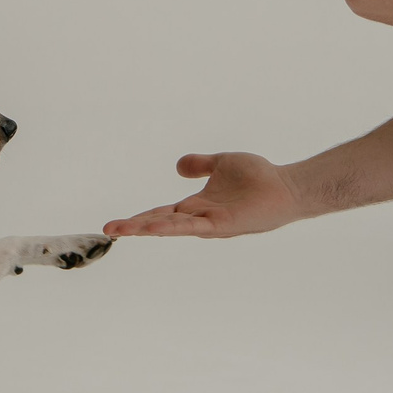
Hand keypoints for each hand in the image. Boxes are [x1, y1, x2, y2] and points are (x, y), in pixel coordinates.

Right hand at [103, 152, 307, 238]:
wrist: (285, 186)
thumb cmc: (259, 177)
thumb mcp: (222, 162)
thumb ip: (200, 164)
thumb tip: (178, 166)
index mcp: (195, 205)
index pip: (160, 212)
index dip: (138, 217)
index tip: (114, 224)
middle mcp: (198, 218)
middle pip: (159, 222)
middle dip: (133, 227)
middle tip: (107, 229)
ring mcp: (209, 223)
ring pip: (171, 227)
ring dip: (146, 228)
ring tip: (122, 230)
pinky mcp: (223, 225)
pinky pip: (193, 227)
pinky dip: (173, 227)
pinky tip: (155, 227)